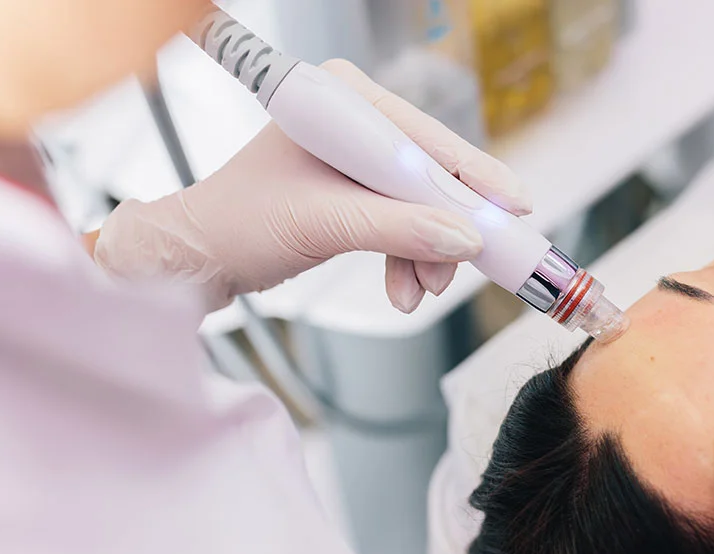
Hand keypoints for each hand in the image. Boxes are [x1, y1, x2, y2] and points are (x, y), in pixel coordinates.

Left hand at [93, 59, 530, 313]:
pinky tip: (405, 288)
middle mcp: (355, 122)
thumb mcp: (325, 225)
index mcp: (342, 102)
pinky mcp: (357, 193)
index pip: (426, 139)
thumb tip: (466, 239)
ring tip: (419, 292)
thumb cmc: (240, 223)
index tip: (514, 206)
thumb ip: (400, 230)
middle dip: (447, 229)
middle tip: (467, 267)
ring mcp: (358, 159)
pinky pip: (405, 224)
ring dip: (428, 254)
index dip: (474, 175)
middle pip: (431, 175)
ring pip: (422, 207)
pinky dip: (410, 259)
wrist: (199, 259)